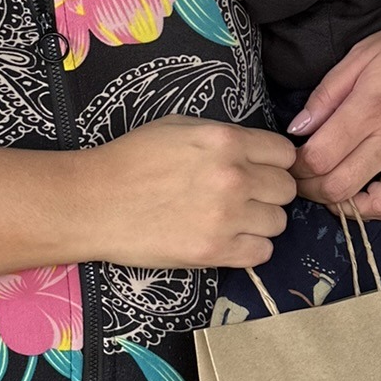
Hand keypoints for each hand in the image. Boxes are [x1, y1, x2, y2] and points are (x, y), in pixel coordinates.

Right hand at [76, 117, 296, 268]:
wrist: (94, 202)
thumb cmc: (131, 160)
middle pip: (286, 189)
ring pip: (278, 223)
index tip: (259, 170)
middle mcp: (233, 177)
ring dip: (260, 222)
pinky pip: (262, 253)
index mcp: (226, 141)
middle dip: (269, 192)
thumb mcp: (180, 127)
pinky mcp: (214, 251)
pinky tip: (228, 240)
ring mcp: (226, 217)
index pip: (285, 154)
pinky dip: (250, 248)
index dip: (274, 162)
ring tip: (231, 220)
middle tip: (244, 197)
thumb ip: (224, 136)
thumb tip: (256, 151)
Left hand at [289, 0, 380, 272]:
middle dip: (310, 190)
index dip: (295, 166)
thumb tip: (296, 129)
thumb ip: (326, 95)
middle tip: (300, 182)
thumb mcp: (360, 56)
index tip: (286, 162)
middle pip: (339, 186)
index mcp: (369, 111)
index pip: (319, 157)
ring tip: (336, 197)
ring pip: (379, 206)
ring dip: (351, 210)